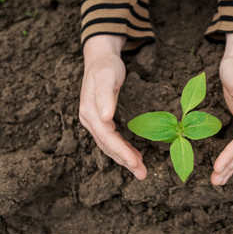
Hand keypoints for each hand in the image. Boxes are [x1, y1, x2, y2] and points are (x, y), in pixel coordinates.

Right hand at [79, 35, 146, 179]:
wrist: (100, 59)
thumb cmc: (106, 66)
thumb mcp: (107, 75)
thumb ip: (105, 95)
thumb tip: (106, 117)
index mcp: (90, 112)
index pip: (106, 137)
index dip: (121, 151)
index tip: (135, 162)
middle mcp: (91, 120)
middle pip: (108, 146)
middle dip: (125, 161)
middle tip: (142, 174)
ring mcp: (96, 121)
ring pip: (110, 146)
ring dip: (125, 159)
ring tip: (140, 170)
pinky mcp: (103, 121)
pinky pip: (112, 140)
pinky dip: (123, 149)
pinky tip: (134, 155)